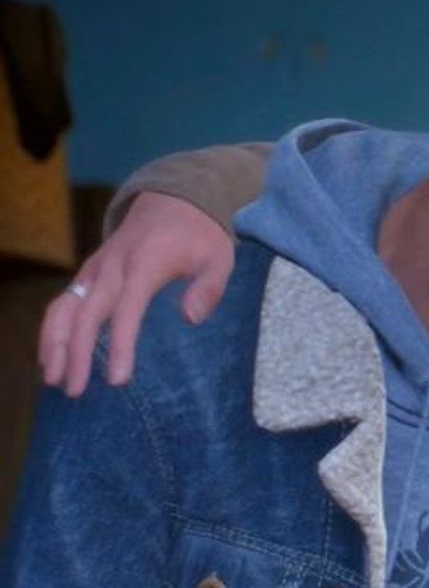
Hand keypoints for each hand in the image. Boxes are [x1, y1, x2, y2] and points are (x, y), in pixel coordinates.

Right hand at [40, 192, 234, 395]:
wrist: (175, 197)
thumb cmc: (201, 235)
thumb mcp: (218, 258)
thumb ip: (209, 288)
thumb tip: (190, 319)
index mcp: (145, 262)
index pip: (127, 308)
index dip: (120, 344)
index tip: (118, 379)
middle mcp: (113, 265)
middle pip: (87, 312)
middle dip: (76, 353)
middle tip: (74, 390)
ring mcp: (96, 267)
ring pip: (64, 305)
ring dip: (54, 342)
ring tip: (52, 379)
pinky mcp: (90, 272)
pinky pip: (63, 300)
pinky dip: (53, 328)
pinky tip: (51, 357)